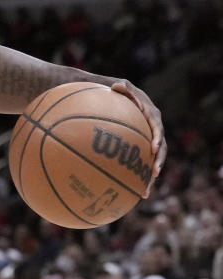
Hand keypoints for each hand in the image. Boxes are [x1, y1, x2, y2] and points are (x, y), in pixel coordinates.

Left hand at [111, 80, 165, 196]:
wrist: (118, 98)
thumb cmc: (118, 92)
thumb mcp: (119, 87)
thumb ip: (121, 87)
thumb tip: (117, 85)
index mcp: (151, 116)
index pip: (157, 127)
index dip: (157, 137)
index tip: (153, 147)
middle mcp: (153, 129)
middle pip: (160, 147)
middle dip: (158, 160)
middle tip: (154, 171)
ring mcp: (149, 140)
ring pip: (154, 159)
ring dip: (151, 175)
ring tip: (145, 190)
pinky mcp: (142, 148)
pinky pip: (143, 163)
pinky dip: (140, 177)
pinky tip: (135, 193)